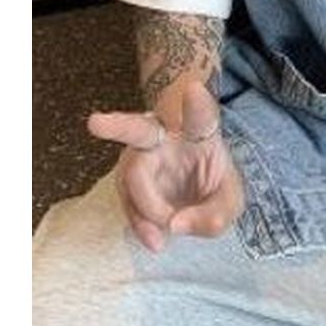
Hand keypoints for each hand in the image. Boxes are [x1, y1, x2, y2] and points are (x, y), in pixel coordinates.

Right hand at [86, 80, 245, 252]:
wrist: (192, 186)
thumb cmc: (213, 184)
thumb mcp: (229, 200)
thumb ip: (215, 214)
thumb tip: (175, 225)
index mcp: (198, 130)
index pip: (200, 114)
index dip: (197, 102)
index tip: (194, 87)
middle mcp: (163, 136)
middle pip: (138, 128)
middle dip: (118, 125)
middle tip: (95, 123)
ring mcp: (139, 155)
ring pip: (132, 178)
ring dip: (147, 210)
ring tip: (163, 237)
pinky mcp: (126, 179)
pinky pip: (127, 201)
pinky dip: (140, 223)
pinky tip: (155, 239)